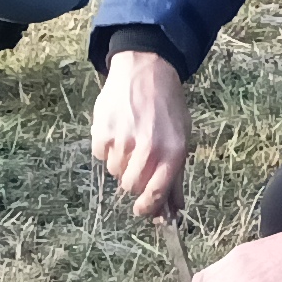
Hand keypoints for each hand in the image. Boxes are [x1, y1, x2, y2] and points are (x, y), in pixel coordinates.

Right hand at [91, 49, 190, 218]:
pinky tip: (117, 132)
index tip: (142, 210)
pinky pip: (100, 156)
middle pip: (132, 186)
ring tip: (130, 141)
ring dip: (121, 164)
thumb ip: (176, 176)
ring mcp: (123, 141)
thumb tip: (174, 210)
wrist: (145, 71)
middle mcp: (148, 149)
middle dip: (134, 182)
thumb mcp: (181, 138)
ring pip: (115, 172)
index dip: (148, 207)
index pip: (156, 193)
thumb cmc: (167, 108)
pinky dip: (106, 150)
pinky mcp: (102, 132)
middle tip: (138, 165)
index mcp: (172, 152)